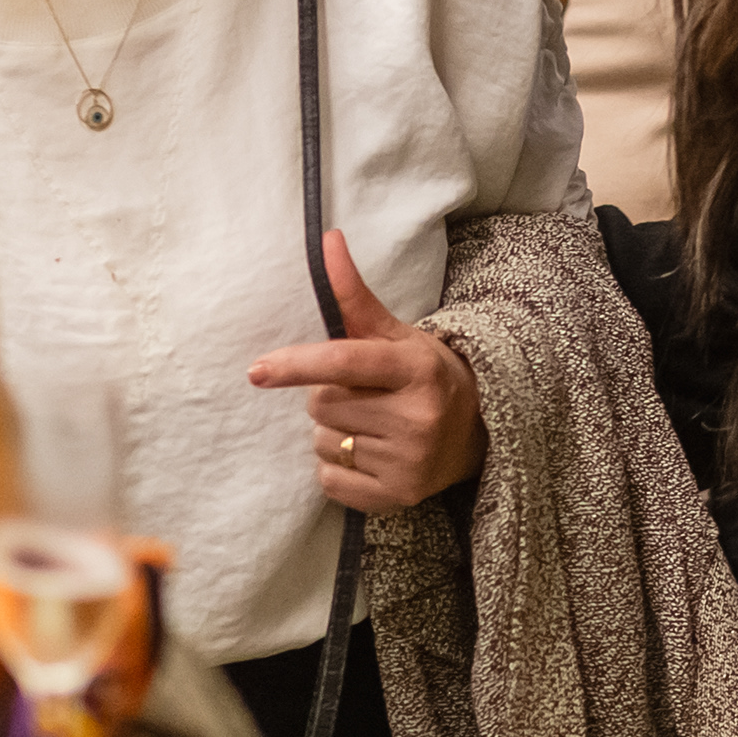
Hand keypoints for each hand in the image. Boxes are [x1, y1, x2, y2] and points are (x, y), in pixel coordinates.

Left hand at [249, 229, 482, 510]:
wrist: (480, 431)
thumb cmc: (426, 375)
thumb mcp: (397, 334)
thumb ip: (354, 295)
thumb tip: (327, 240)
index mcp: (416, 368)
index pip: (345, 363)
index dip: (297, 365)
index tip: (257, 371)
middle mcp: (417, 416)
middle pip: (324, 405)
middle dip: (329, 399)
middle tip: (364, 397)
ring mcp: (409, 461)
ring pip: (323, 442)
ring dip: (333, 433)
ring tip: (372, 427)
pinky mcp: (399, 496)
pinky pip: (329, 479)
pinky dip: (337, 467)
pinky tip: (369, 454)